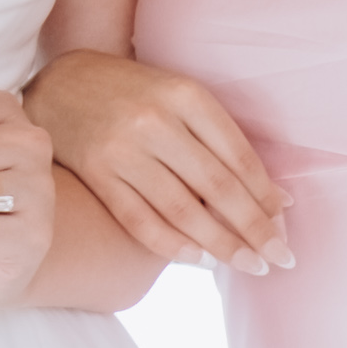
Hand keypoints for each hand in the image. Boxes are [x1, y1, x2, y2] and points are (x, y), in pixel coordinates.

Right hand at [32, 48, 286, 272]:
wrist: (61, 83)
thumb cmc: (135, 94)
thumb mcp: (179, 97)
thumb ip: (221, 141)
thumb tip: (275, 199)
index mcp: (186, 95)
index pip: (238, 157)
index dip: (266, 196)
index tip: (284, 224)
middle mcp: (156, 121)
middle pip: (217, 187)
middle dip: (254, 229)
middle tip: (279, 258)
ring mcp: (123, 149)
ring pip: (182, 210)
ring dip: (221, 245)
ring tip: (248, 265)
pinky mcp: (96, 172)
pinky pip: (140, 219)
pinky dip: (172, 245)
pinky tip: (199, 260)